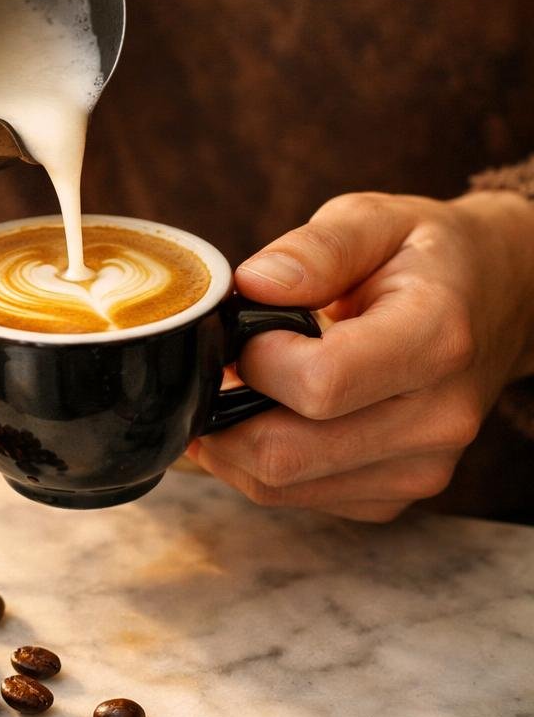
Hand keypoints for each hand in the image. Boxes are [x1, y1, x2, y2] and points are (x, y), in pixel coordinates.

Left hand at [190, 190, 533, 521]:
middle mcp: (437, 419)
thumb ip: (315, 248)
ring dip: (234, 440)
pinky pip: (296, 497)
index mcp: (436, 340)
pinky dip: (261, 461)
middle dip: (224, 410)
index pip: (318, 384)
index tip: (248, 328)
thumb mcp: (374, 219)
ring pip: (279, 486)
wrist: (496, 301)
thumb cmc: (424, 256)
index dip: (257, 358)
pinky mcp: (396, 496)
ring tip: (242, 384)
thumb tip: (253, 285)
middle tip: (221, 364)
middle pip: (286, 453)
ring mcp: (421, 468)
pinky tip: (274, 413)